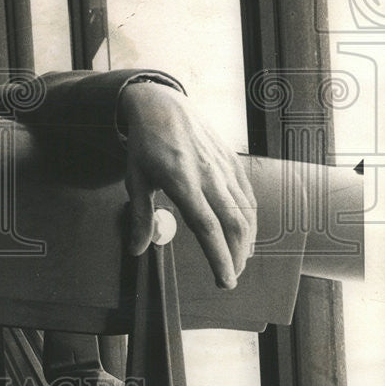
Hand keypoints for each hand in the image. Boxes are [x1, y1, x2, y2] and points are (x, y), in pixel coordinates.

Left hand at [119, 82, 256, 288]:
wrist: (162, 105)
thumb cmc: (145, 144)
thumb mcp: (135, 179)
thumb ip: (139, 216)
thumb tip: (136, 249)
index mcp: (182, 181)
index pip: (206, 227)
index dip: (218, 257)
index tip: (224, 280)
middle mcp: (208, 175)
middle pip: (233, 224)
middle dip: (236, 256)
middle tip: (230, 277)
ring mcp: (223, 166)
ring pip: (245, 211)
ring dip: (245, 240)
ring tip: (238, 260)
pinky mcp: (232, 160)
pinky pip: (247, 194)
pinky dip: (250, 217)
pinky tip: (244, 232)